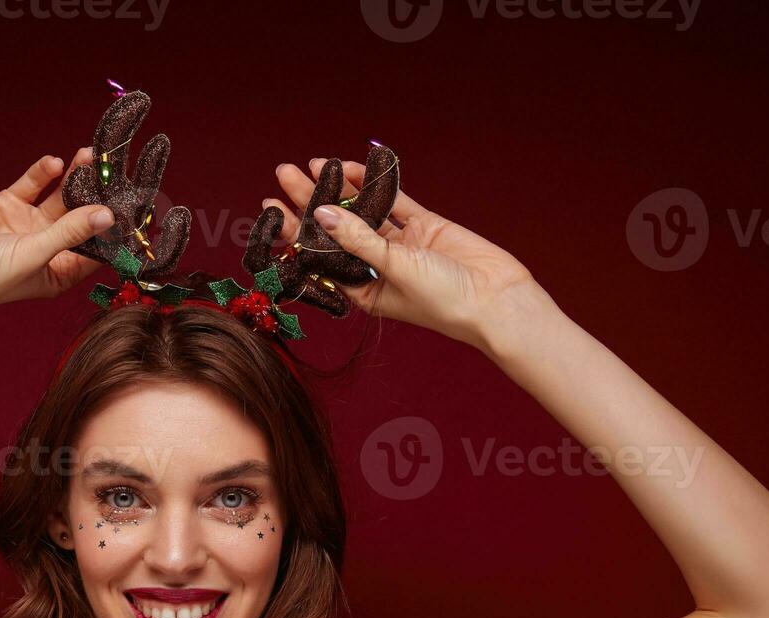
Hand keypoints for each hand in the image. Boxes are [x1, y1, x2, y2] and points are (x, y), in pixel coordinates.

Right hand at [0, 147, 115, 317]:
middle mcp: (49, 248)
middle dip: (97, 196)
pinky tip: (54, 162)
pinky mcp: (8, 205)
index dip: (115, 231)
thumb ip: (70, 231)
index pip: (97, 250)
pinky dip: (43, 174)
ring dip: (74, 178)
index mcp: (60, 273)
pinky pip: (32, 185)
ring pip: (60, 197)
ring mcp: (29, 225)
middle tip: (115, 172)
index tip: (136, 209)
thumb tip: (107, 215)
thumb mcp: (35, 255)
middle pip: (82, 218)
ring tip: (89, 156)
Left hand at [264, 159, 550, 348]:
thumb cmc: (445, 301)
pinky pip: (392, 200)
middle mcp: (377, 266)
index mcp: (363, 290)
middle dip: (308, 201)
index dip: (293, 233)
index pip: (318, 257)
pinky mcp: (424, 225)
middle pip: (334, 229)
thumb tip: (321, 213)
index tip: (269, 209)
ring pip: (361, 211)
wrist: (498, 299)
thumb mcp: (395, 271)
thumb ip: (359, 241)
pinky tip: (349, 168)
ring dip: (337, 188)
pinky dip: (372, 184)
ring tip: (309, 164)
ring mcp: (401, 244)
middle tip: (282, 173)